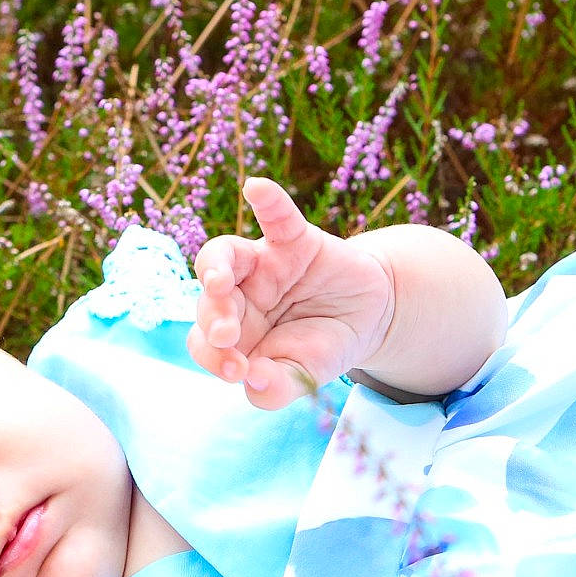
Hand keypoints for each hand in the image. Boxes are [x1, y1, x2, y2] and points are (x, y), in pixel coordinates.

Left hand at [187, 176, 396, 409]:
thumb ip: (275, 388)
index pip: (205, 343)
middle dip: (213, 318)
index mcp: (234, 333)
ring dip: (215, 268)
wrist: (370, 317)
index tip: (237, 372)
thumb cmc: (324, 347)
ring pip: (223, 255)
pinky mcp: (293, 239)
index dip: (214, 356)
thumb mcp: (304, 377)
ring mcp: (263, 264)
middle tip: (227, 337)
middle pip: (208, 300)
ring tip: (218, 282)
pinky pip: (276, 215)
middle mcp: (239, 295)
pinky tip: (255, 188)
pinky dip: (267, 200)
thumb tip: (251, 381)